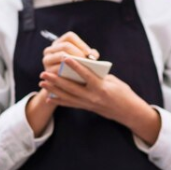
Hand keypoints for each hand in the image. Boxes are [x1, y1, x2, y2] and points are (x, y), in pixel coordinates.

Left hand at [38, 59, 160, 144]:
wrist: (127, 112)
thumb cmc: (122, 93)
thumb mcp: (112, 81)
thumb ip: (97, 75)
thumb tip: (83, 69)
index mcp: (101, 88)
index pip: (86, 75)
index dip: (75, 66)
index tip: (65, 58)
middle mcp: (93, 97)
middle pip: (71, 88)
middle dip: (56, 80)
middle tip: (44, 73)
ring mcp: (88, 104)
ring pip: (67, 96)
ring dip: (53, 89)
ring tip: (42, 83)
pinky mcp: (87, 108)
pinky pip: (70, 104)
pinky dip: (59, 100)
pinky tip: (49, 97)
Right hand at [42, 32, 99, 74]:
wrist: (65, 85)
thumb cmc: (77, 69)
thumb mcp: (82, 59)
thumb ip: (89, 55)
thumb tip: (93, 55)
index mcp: (60, 43)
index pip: (70, 36)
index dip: (80, 44)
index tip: (89, 53)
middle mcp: (50, 49)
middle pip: (65, 46)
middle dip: (78, 53)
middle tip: (87, 61)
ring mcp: (47, 60)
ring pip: (61, 56)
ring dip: (74, 61)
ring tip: (83, 67)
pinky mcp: (47, 71)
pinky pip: (58, 69)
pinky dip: (68, 71)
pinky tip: (77, 76)